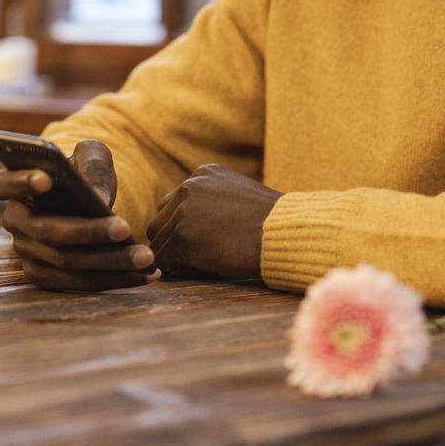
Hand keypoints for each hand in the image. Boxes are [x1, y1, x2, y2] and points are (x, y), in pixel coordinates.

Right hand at [0, 139, 159, 291]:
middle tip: (126, 227)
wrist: (88, 200)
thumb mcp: (92, 156)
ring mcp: (27, 254)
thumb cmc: (85, 172)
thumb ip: (93, 165)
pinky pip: (78, 284)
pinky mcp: (46, 277)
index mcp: (12, 185)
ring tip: (146, 257)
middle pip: (48, 231)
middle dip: (90, 232)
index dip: (21, 182)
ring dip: (109, 263)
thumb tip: (98, 200)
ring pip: (67, 263)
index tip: (46, 179)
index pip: (2, 184)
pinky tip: (145, 274)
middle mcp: (14, 222)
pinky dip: (113, 280)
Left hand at [146, 164, 281, 280]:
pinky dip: (180, 271)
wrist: (286, 234)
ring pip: (159, 243)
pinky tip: (207, 269)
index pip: (172, 204)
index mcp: (202, 174)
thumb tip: (190, 224)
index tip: (207, 240)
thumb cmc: (272, 223)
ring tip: (207, 262)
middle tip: (202, 255)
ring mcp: (183, 212)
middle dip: (174, 241)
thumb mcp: (239, 195)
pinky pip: (164, 262)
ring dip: (176, 257)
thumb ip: (211, 202)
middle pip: (159, 222)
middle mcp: (188, 187)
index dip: (184, 228)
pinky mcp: (182, 238)